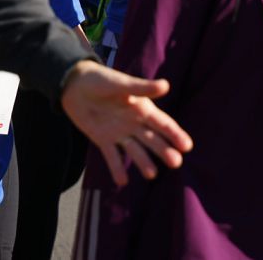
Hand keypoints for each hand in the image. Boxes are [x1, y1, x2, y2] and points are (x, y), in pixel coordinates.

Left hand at [60, 60, 192, 185]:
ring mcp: (119, 132)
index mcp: (143, 108)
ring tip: (152, 175)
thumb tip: (166, 86)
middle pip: (152, 139)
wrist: (74, 85)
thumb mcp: (121, 83)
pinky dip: (117, 169)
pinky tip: (122, 182)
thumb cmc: (101, 79)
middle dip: (164, 151)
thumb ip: (142, 88)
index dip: (175, 134)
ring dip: (144, 162)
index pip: (163, 124)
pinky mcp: (103, 139)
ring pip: (135, 150)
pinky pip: (111, 156)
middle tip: (176, 164)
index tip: (187, 146)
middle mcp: (135, 123)